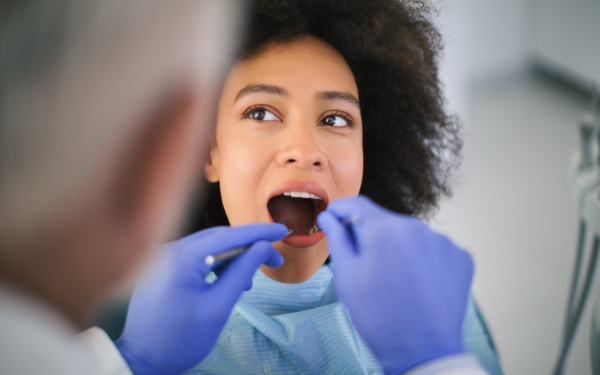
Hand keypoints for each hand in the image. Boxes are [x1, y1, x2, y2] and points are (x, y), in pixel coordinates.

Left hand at [115, 223, 286, 374]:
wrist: (142, 360)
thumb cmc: (181, 340)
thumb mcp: (219, 306)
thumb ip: (242, 272)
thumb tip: (263, 248)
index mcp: (182, 258)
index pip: (229, 236)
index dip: (259, 233)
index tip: (283, 231)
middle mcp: (169, 250)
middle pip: (218, 237)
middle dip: (248, 246)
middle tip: (274, 260)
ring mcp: (161, 257)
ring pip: (207, 246)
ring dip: (231, 256)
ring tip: (249, 280)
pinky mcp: (159, 266)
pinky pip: (193, 256)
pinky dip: (214, 263)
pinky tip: (227, 279)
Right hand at [317, 196, 473, 374]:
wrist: (422, 350)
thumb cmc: (378, 317)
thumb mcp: (347, 277)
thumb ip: (337, 238)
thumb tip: (328, 216)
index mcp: (383, 229)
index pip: (356, 204)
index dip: (341, 210)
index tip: (334, 218)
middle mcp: (416, 226)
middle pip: (385, 221)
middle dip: (372, 236)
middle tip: (367, 265)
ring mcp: (442, 241)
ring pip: (410, 235)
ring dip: (399, 247)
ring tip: (396, 278)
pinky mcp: (461, 256)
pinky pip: (434, 248)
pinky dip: (423, 259)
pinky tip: (417, 281)